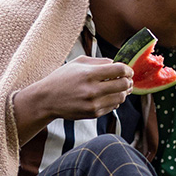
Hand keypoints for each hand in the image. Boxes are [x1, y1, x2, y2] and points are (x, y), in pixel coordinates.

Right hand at [16, 56, 133, 128]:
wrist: (47, 100)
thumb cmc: (63, 78)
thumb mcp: (78, 63)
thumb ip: (99, 61)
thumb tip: (117, 63)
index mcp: (89, 74)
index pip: (120, 70)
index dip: (128, 69)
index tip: (128, 70)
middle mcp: (93, 90)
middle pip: (124, 84)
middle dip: (128, 80)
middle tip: (126, 79)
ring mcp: (94, 104)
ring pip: (121, 97)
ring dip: (123, 91)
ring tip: (117, 87)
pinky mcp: (94, 114)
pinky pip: (113, 106)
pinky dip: (114, 100)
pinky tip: (107, 95)